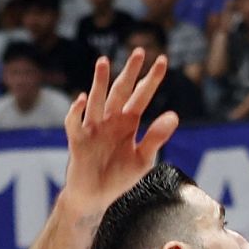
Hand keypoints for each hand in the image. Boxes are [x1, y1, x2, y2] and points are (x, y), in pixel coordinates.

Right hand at [60, 50, 178, 212]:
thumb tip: (174, 115)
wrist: (95, 197)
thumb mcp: (143, 159)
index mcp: (128, 123)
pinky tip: (81, 99)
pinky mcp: (77, 140)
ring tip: (104, 62)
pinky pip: (74, 122)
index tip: (162, 60)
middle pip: (120, 92)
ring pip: (96, 100)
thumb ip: (156, 137)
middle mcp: (111, 120)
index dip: (151, 80)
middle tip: (140, 51)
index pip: (142, 97)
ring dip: (99, 82)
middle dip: (129, 72)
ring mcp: (93, 128)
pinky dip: (77, 111)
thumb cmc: (119, 177)